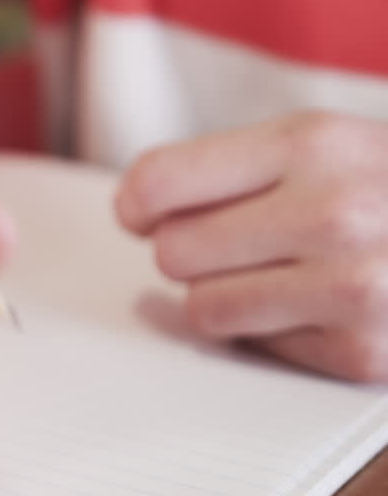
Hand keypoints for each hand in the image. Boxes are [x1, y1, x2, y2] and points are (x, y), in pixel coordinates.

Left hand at [116, 112, 387, 381]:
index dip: (139, 204)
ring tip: (282, 274)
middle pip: (171, 252)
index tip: (144, 212)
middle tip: (245, 243)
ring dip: (225, 296)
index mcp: (314, 144)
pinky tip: (320, 306)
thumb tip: (132, 213)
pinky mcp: (359, 351)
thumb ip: (228, 169)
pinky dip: (272, 332)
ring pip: (200, 307)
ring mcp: (350, 286)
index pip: (158, 183)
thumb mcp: (325, 146)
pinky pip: (251, 346)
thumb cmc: (387, 192)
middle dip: (194, 251)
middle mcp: (333, 211)